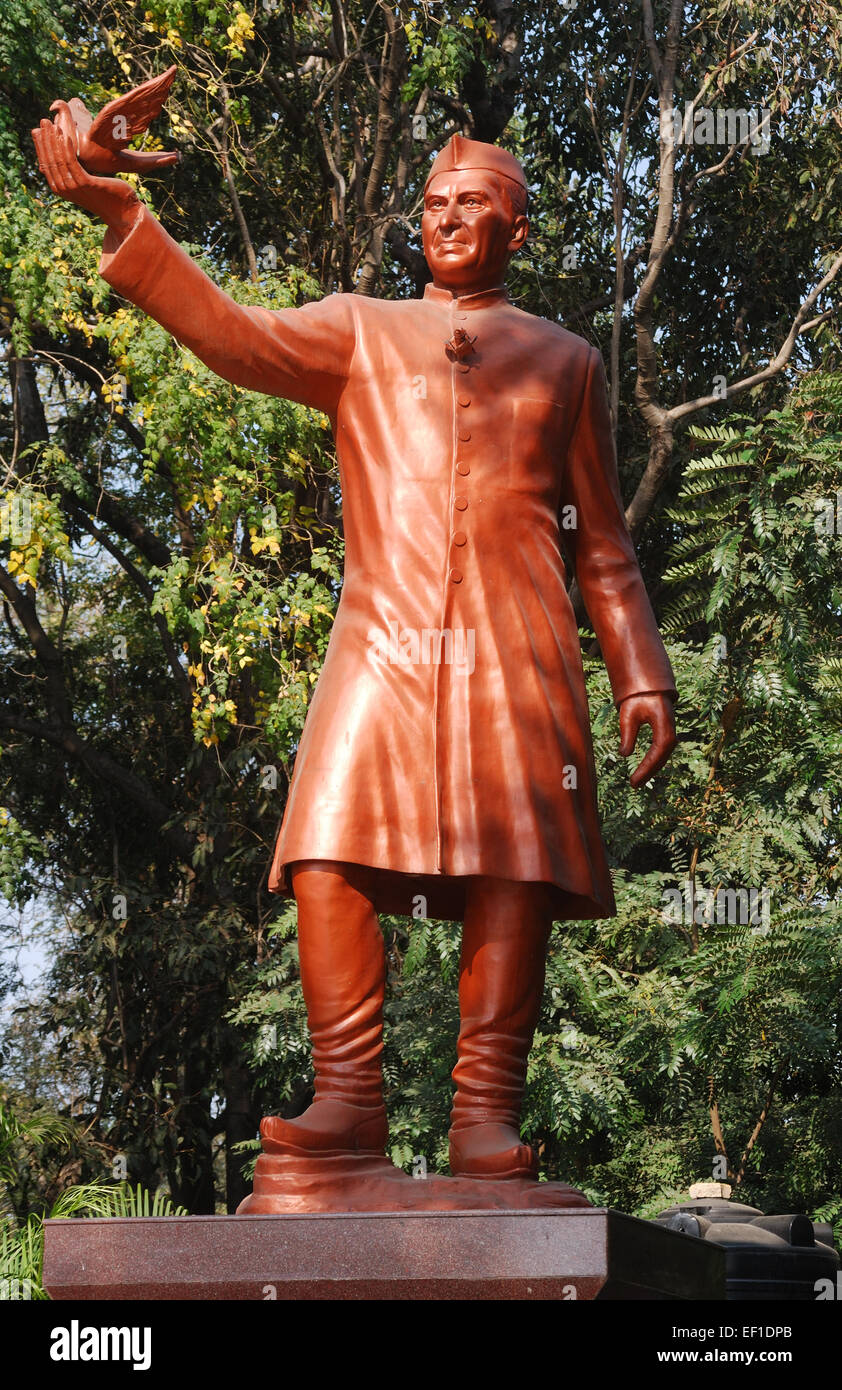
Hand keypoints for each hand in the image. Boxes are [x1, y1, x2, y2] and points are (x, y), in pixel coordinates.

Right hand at [31, 107, 140, 237]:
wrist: (123, 211)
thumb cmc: (106, 194)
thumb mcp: (86, 182)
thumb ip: (74, 172)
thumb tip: (66, 157)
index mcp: (60, 188)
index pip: (46, 163)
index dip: (41, 145)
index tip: (38, 129)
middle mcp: (63, 189)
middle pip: (50, 160)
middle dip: (46, 139)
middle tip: (44, 121)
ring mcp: (73, 187)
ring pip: (59, 159)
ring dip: (55, 140)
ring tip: (53, 124)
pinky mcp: (84, 184)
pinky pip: (72, 163)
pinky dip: (68, 148)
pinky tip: (67, 136)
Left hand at [618, 692, 676, 787]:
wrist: (650, 687)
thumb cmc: (638, 697)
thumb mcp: (628, 714)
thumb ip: (627, 733)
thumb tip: (624, 754)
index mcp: (663, 725)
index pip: (657, 752)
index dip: (647, 768)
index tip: (634, 780)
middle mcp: (670, 731)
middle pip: (662, 757)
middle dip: (648, 772)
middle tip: (634, 784)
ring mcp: (670, 733)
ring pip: (662, 756)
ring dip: (651, 769)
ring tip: (637, 781)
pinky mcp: (666, 734)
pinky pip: (661, 752)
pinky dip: (653, 762)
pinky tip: (644, 770)